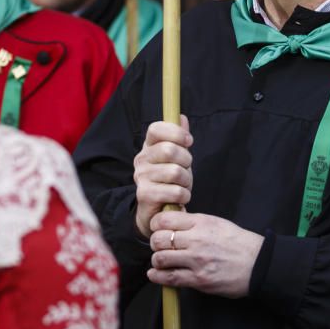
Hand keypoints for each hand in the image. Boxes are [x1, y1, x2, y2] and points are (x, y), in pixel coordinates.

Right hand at [134, 116, 193, 238]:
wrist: (156, 211)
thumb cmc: (169, 181)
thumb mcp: (177, 157)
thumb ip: (179, 138)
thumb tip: (182, 117)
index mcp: (148, 146)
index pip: (156, 129)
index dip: (175, 132)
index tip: (188, 141)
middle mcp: (141, 159)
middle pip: (169, 150)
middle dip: (186, 161)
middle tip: (186, 169)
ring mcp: (141, 177)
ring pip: (175, 172)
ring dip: (187, 181)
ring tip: (183, 186)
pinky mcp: (144, 195)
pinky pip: (175, 191)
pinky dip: (184, 196)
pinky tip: (179, 198)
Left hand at [147, 211, 263, 298]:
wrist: (258, 264)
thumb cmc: (238, 243)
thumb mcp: (216, 223)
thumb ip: (194, 222)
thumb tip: (172, 221)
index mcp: (200, 223)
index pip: (164, 219)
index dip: (156, 225)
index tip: (157, 229)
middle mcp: (196, 240)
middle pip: (158, 239)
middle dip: (155, 243)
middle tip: (159, 246)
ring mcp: (197, 261)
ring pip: (160, 258)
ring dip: (157, 260)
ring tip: (161, 261)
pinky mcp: (199, 280)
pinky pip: (169, 278)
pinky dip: (157, 276)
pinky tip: (155, 274)